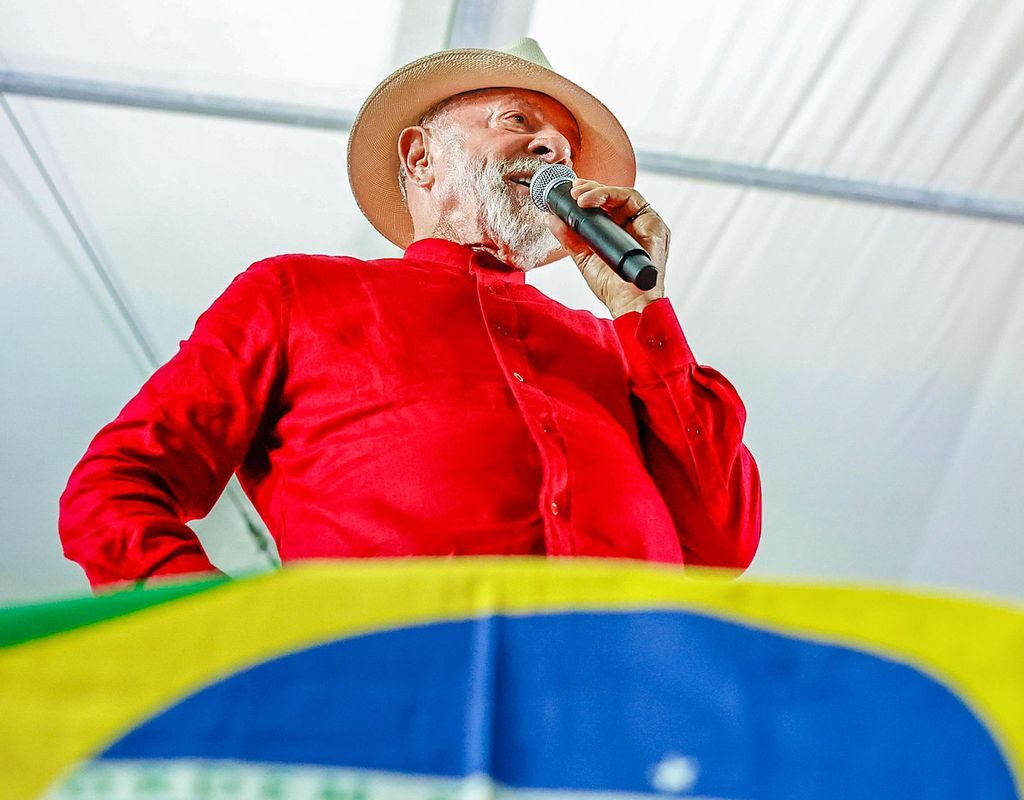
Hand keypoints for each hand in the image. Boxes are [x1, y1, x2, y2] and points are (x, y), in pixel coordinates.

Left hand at [545, 179, 669, 317]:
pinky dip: (611, 195)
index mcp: (621, 233)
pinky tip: (592, 203)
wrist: (627, 303)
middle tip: (573, 192)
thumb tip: (553, 219)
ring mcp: (646, 225)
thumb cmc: (612, 286)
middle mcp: (635, 226)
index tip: (571, 195)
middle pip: (615, 197)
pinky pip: (634, 200)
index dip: (589, 196)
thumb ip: (570, 238)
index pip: (606, 206)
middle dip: (591, 190)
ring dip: (599, 191)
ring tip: (580, 197)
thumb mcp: (584, 257)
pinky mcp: (654, 225)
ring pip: (623, 194)